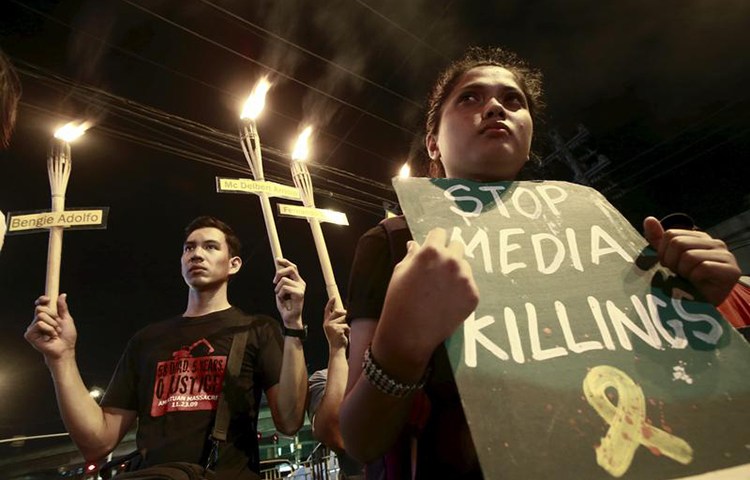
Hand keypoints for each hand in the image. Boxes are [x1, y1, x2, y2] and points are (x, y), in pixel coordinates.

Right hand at [25, 294, 76, 362]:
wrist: (65, 349)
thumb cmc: (67, 337)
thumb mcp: (66, 319)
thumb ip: (62, 307)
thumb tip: (62, 295)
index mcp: (46, 317)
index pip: (40, 304)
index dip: (42, 300)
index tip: (48, 299)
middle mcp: (38, 321)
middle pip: (40, 308)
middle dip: (53, 315)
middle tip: (58, 324)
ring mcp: (33, 328)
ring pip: (40, 316)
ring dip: (52, 324)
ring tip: (55, 332)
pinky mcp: (30, 334)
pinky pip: (39, 324)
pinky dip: (48, 329)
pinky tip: (50, 336)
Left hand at [273, 258, 305, 326]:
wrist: (289, 318)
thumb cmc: (285, 305)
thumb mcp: (280, 290)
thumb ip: (281, 280)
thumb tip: (278, 269)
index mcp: (297, 281)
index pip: (293, 267)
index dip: (285, 262)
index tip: (277, 259)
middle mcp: (301, 283)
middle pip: (290, 269)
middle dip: (279, 273)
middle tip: (274, 282)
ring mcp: (301, 288)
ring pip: (284, 280)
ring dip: (277, 289)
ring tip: (280, 296)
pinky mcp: (300, 294)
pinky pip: (285, 288)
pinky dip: (280, 294)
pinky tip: (282, 299)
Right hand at [323, 296, 348, 350]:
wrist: (337, 349)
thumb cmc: (338, 339)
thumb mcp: (336, 328)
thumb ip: (338, 320)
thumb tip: (345, 311)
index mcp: (326, 323)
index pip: (327, 310)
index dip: (330, 303)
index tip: (333, 297)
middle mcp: (327, 324)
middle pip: (337, 311)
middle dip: (345, 313)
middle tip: (348, 320)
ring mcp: (331, 326)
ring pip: (344, 319)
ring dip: (348, 324)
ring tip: (346, 332)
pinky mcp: (337, 329)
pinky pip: (347, 325)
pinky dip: (349, 330)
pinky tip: (346, 335)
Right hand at [375, 227, 478, 366]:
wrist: (408, 334)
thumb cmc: (398, 300)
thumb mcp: (399, 272)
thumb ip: (412, 255)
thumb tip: (416, 244)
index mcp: (431, 251)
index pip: (440, 233)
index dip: (434, 241)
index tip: (433, 249)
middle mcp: (452, 261)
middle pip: (458, 246)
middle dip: (448, 255)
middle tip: (438, 271)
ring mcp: (465, 279)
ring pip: (465, 267)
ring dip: (456, 273)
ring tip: (442, 290)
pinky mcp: (473, 295)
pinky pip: (469, 286)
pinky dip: (461, 291)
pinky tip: (448, 302)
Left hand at [643, 216, 739, 304]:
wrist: (703, 307)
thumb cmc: (686, 282)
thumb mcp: (669, 259)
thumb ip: (658, 240)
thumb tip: (649, 219)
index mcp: (699, 237)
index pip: (670, 234)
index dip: (664, 253)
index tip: (671, 266)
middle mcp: (714, 243)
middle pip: (678, 243)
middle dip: (672, 262)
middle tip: (680, 274)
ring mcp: (725, 255)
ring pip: (689, 256)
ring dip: (684, 272)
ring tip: (690, 279)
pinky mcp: (731, 270)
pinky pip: (703, 269)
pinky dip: (695, 279)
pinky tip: (700, 284)